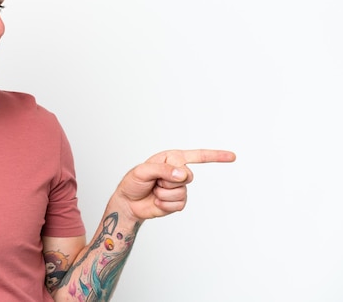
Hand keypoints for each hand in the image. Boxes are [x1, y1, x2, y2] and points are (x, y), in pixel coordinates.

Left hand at [114, 149, 235, 220]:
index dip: (216, 156)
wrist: (128, 202)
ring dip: (164, 193)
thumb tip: (182, 173)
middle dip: (168, 180)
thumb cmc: (133, 182)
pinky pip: (178, 204)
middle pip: (187, 176)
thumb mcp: (142, 171)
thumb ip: (162, 169)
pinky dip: (164, 204)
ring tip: (154, 191)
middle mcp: (178, 171)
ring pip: (181, 192)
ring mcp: (179, 188)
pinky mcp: (177, 202)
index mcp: (172, 158)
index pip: (197, 156)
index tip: (232, 156)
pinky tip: (156, 201)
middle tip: (155, 182)